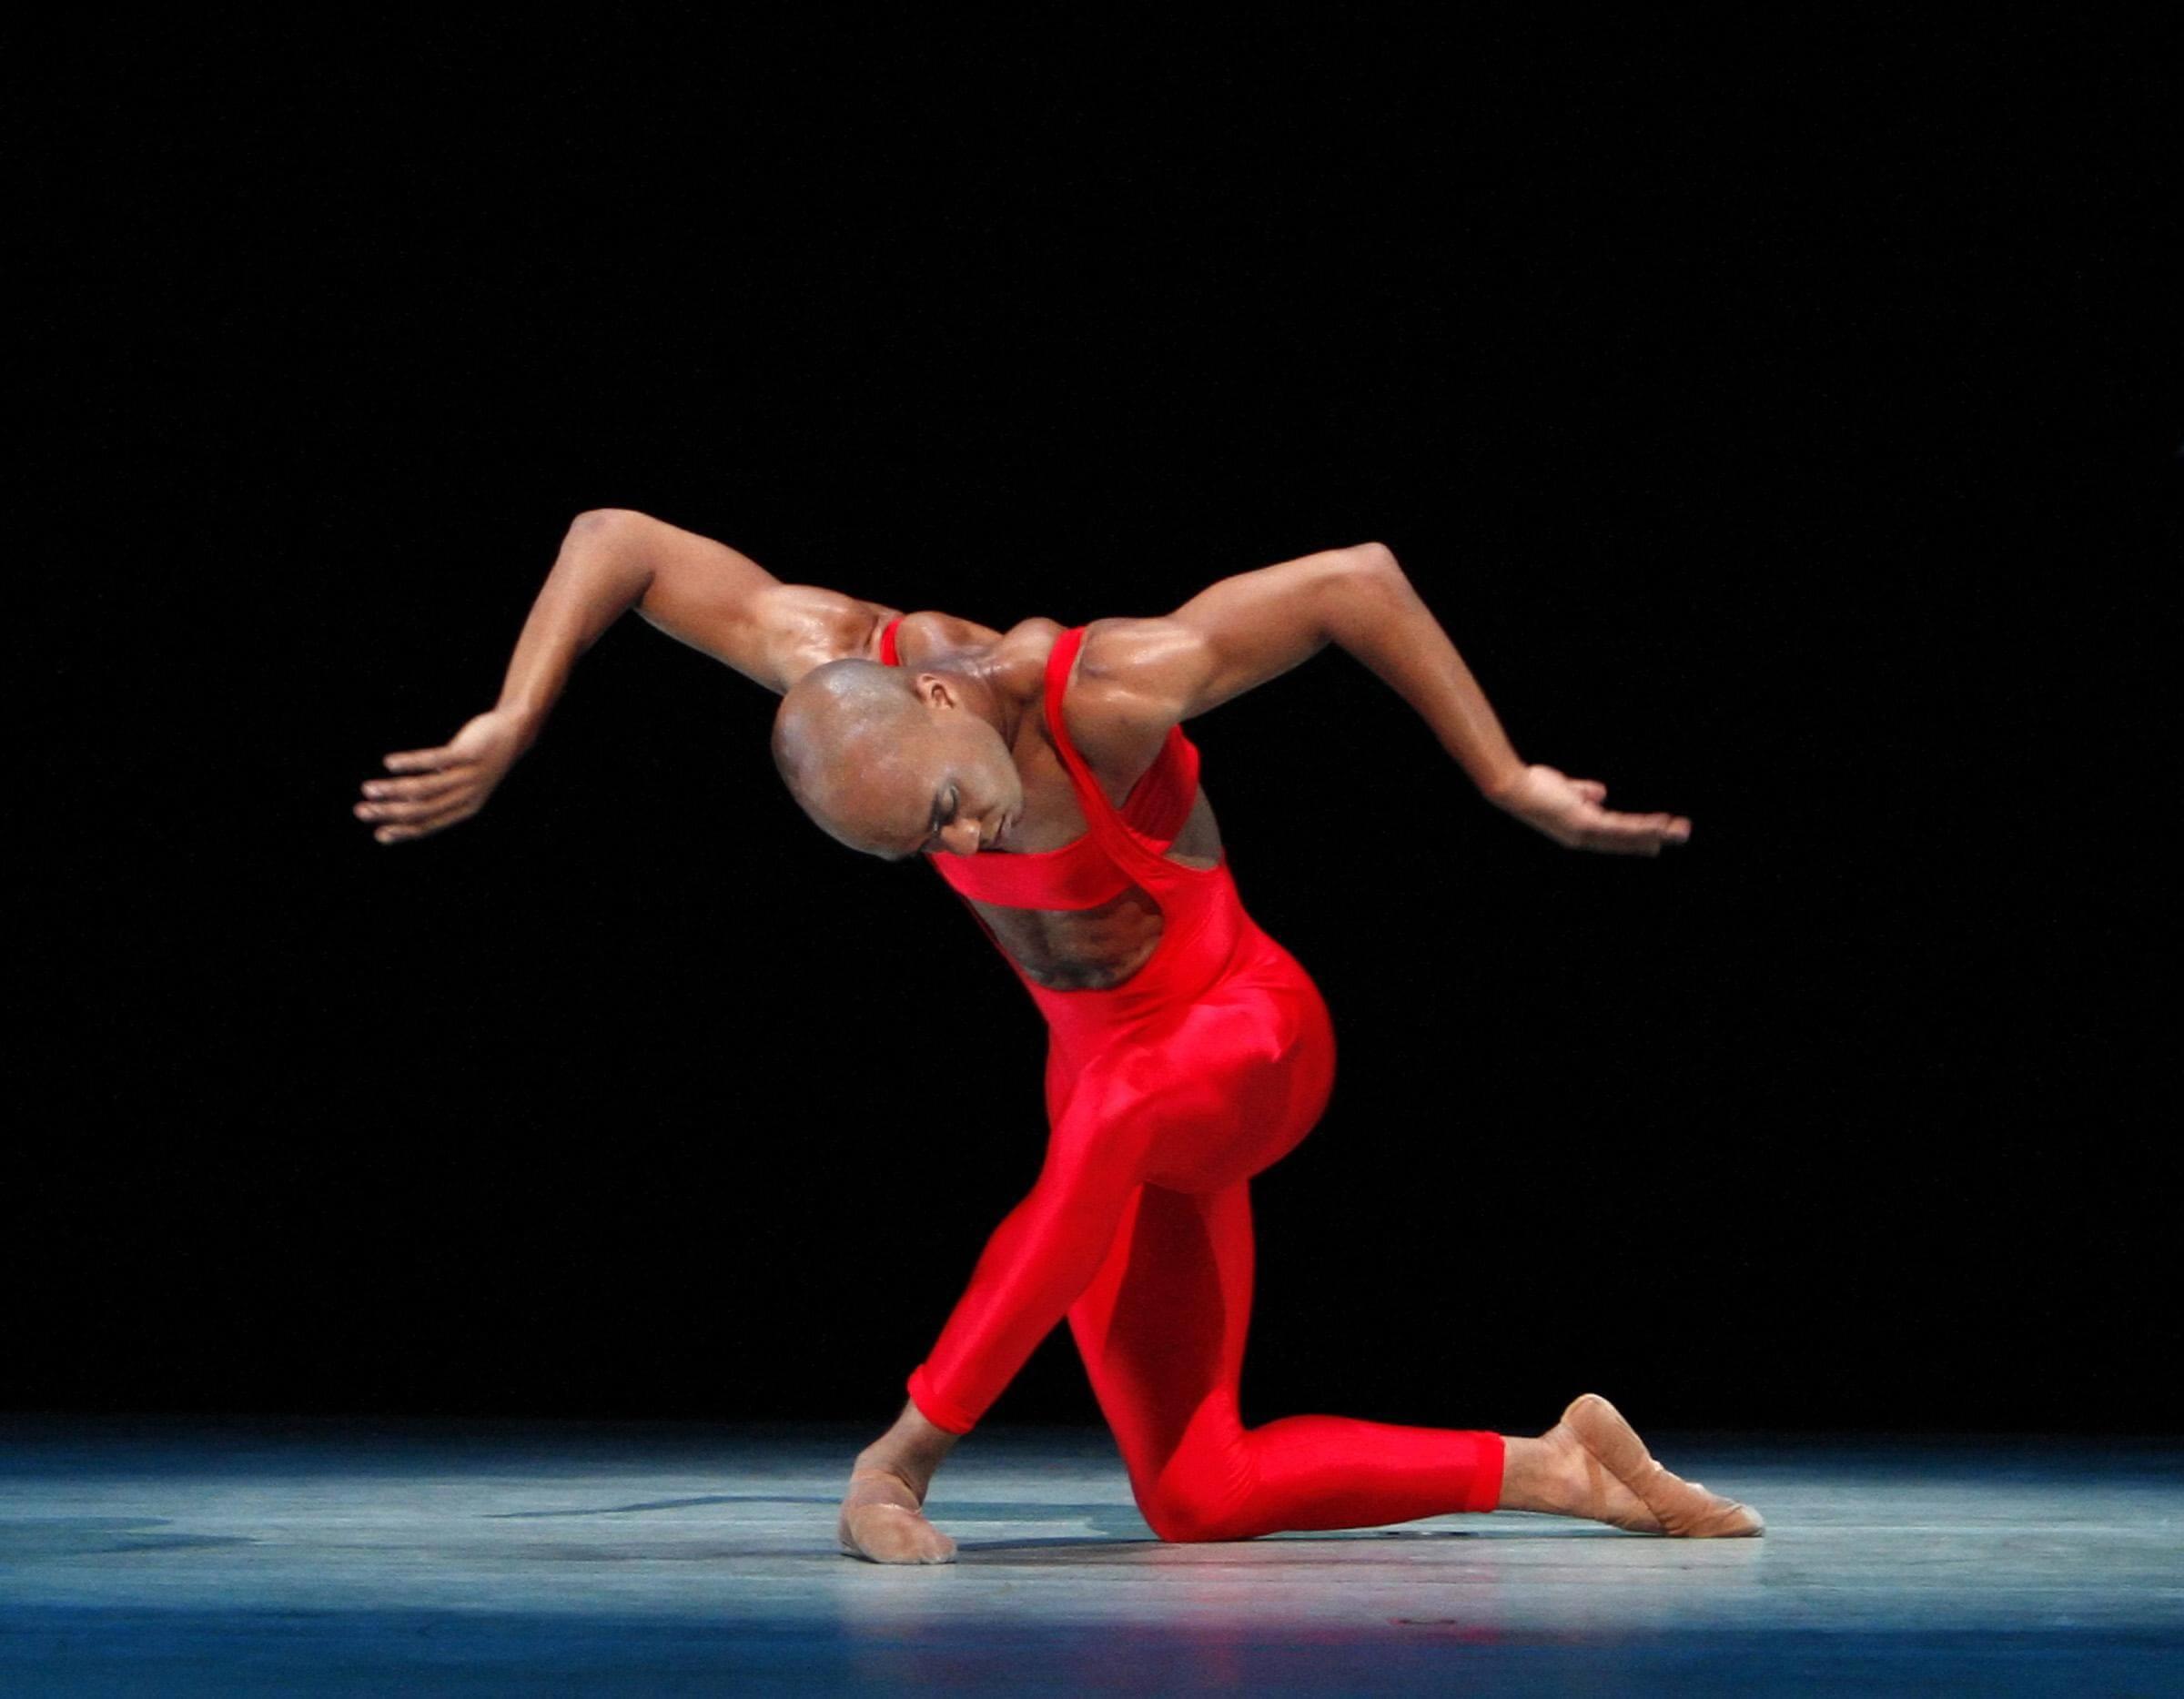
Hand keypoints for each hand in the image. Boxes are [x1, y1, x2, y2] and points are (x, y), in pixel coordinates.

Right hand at [354, 708, 534, 843]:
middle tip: (361, 811)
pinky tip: (389, 763)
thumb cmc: (481, 760)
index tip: (378, 834)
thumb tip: (402, 806)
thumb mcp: (463, 782)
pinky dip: (410, 762)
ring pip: (425, 788)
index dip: (404, 832)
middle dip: (389, 813)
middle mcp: (468, 796)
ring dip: (392, 789)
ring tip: (368, 788)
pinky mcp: (468, 753)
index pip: (430, 825)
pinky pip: (435, 760)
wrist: (514, 733)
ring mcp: (469, 775)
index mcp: (466, 808)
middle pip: (422, 810)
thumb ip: (438, 795)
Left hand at [1487, 763, 1691, 856]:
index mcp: (1579, 829)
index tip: (1656, 843)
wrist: (1515, 788)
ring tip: (1680, 831)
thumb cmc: (1534, 786)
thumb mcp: (1565, 789)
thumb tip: (1601, 792)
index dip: (1636, 839)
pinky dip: (1642, 826)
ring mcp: (1584, 833)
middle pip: (1625, 840)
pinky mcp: (1585, 824)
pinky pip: (1620, 827)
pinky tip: (1660, 824)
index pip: (1614, 836)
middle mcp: (1583, 837)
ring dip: (1656, 832)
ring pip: (1628, 836)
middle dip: (1652, 838)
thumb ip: (1583, 792)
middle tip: (1678, 836)